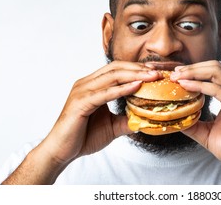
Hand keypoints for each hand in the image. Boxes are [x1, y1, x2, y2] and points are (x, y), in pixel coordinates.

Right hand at [3, 61, 160, 183]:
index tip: (155, 71)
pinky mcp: (80, 102)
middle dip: (138, 69)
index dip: (136, 69)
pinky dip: (122, 89)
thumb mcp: (112, 126)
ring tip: (151, 77)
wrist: (62, 151)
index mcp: (92, 85)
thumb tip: (146, 119)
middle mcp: (86, 84)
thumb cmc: (83, 137)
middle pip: (116, 68)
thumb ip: (127, 119)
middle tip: (158, 71)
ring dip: (134, 75)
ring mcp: (82, 91)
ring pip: (112, 77)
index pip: (117, 70)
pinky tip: (137, 86)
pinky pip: (105, 93)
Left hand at [171, 60, 220, 183]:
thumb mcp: (207, 133)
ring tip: (177, 77)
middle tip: (173, 74)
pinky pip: (218, 89)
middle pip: (213, 67)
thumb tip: (175, 118)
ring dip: (194, 72)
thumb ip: (193, 124)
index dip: (193, 71)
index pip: (211, 73)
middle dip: (191, 68)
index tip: (175, 75)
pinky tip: (186, 86)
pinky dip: (200, 85)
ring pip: (216, 72)